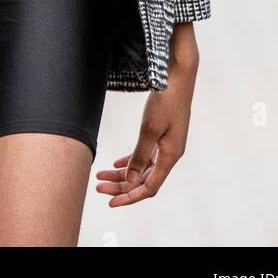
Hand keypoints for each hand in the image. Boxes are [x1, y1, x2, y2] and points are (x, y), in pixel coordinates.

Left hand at [95, 23, 198, 205]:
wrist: (178, 75)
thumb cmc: (166, 100)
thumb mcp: (149, 129)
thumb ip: (140, 156)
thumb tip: (131, 181)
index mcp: (170, 156)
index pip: (149, 187)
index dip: (130, 197)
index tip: (111, 202)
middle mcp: (170, 154)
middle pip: (144, 179)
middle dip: (121, 186)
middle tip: (99, 187)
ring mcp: (167, 144)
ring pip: (143, 168)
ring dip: (123, 174)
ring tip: (102, 176)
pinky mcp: (163, 134)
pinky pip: (146, 155)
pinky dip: (131, 161)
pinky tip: (117, 164)